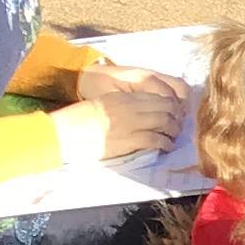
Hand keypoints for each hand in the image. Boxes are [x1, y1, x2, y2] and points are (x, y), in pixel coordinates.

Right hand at [63, 71, 182, 163]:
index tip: (173, 112)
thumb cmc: (80, 121)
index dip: (169, 104)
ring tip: (173, 136)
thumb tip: (139, 111)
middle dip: (175, 116)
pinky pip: (156, 139)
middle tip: (178, 124)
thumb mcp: (102, 104)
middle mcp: (129, 107)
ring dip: (173, 130)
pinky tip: (166, 146)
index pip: (155, 97)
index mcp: (122, 97)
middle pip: (164, 108)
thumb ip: (121, 105)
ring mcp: (130, 123)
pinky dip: (165, 143)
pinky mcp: (129, 140)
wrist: (66, 132)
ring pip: (164, 122)